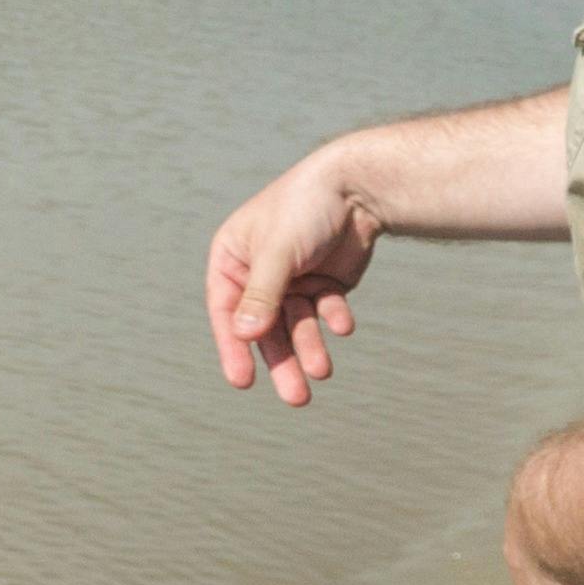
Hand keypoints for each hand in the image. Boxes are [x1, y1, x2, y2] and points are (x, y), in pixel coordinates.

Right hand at [204, 144, 376, 405]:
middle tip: (296, 398)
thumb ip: (261, 294)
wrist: (358, 186)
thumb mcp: (277, 252)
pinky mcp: (323, 282)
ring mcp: (292, 279)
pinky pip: (324, 310)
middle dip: (281, 361)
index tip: (242, 382)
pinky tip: (343, 323)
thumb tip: (244, 336)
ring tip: (323, 371)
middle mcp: (258, 272)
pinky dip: (333, 318)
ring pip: (296, 325)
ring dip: (309, 347)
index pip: (225, 310)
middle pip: (265, 327)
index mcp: (233, 258)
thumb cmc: (306, 207)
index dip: (232, 347)